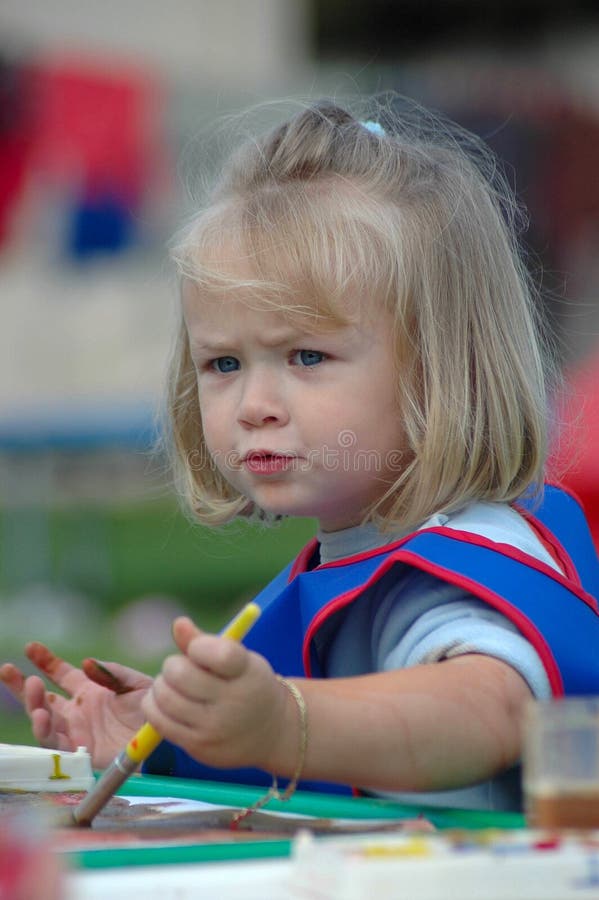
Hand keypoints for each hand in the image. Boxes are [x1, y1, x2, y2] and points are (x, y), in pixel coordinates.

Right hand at [0, 643, 151, 768]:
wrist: (164, 742)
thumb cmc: (153, 712)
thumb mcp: (136, 685)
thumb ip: (111, 673)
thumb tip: (86, 662)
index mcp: (90, 692)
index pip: (61, 674)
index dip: (45, 661)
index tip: (30, 647)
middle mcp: (78, 712)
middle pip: (42, 698)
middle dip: (22, 685)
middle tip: (7, 670)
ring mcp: (77, 733)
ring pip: (45, 720)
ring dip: (34, 705)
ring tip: (32, 689)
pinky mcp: (80, 753)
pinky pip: (56, 744)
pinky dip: (45, 730)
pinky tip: (41, 717)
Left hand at [142, 617, 287, 771]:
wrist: (270, 733)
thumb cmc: (249, 685)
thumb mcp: (240, 660)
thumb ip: (207, 642)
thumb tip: (178, 623)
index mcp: (248, 672)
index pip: (218, 654)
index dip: (198, 646)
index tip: (199, 649)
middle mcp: (234, 702)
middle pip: (180, 674)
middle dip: (173, 665)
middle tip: (180, 668)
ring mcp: (215, 727)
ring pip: (165, 696)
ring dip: (162, 685)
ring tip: (173, 686)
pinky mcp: (197, 746)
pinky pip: (159, 720)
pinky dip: (154, 705)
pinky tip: (166, 702)